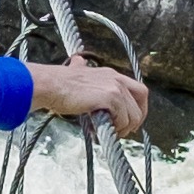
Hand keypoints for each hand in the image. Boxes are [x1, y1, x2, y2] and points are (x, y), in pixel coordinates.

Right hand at [28, 59, 149, 137]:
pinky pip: (122, 118)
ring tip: (109, 132)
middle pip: (142, 99)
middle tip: (125, 130)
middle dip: (137, 118)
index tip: (131, 120)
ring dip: (124, 128)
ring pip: (133, 114)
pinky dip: (115, 128)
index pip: (138, 90)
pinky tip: (102, 129)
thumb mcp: (76, 71)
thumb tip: (77, 61)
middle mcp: (116, 78)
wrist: (51, 85)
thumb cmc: (59, 84)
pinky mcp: (110, 97)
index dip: (138, 107)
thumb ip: (80, 68)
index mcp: (111, 74)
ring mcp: (115, 87)